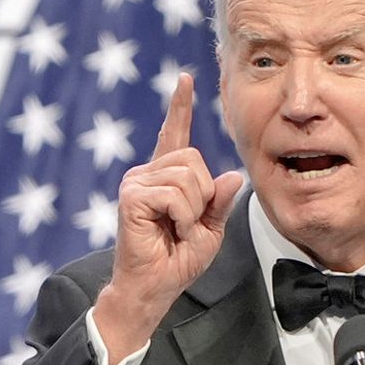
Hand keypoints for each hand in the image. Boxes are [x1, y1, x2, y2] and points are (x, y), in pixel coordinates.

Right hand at [93, 73, 242, 364]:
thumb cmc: (179, 259)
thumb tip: (233, 175)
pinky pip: (174, 195)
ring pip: (187, 178)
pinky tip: (167, 230)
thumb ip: (220, 202)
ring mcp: (137, 182)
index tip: (186, 78)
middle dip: (203, 196)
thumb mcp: (210, 229)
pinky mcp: (131, 196)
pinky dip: (181, 217)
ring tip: (175, 228)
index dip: (181, 106)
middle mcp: (148, 173)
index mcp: (167, 177)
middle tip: (186, 223)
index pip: (175, 134)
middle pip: (193, 160)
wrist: (155, 286)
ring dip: (192, 210)